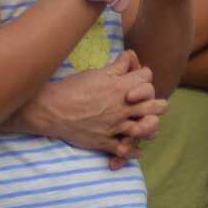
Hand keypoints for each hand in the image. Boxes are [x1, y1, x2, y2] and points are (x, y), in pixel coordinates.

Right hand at [27, 50, 167, 167]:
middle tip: (149, 105)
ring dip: (150, 127)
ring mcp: (116, 126)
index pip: (148, 79)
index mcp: (121, 87)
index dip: (145, 78)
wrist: (50, 109)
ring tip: (146, 125)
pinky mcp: (105, 141)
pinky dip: (133, 151)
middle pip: (158, 106)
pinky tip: (136, 148)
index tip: (139, 81)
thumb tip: (131, 55)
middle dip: (157, 104)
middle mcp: (123, 107)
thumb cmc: (72, 88)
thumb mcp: (96, 73)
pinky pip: (126, 150)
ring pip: (148, 128)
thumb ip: (117, 67)